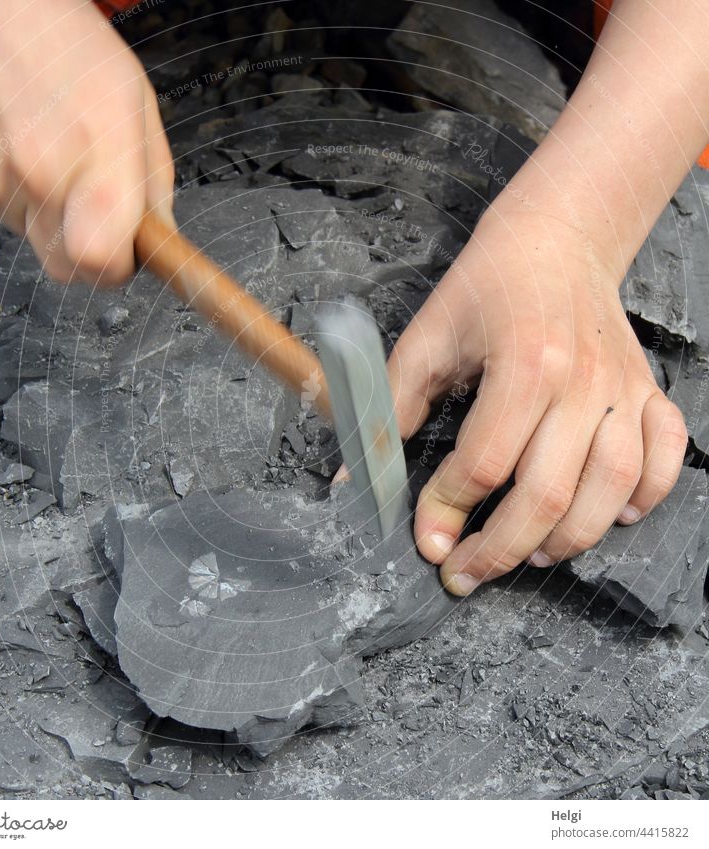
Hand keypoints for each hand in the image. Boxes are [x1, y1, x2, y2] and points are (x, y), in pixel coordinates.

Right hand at [0, 0, 173, 283]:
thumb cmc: (64, 45)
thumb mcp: (135, 101)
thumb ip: (153, 184)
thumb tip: (156, 244)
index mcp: (97, 145)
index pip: (102, 260)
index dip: (116, 268)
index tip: (123, 253)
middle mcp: (36, 164)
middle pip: (65, 266)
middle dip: (81, 242)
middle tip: (83, 192)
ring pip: (29, 240)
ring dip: (41, 212)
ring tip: (38, 149)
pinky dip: (4, 193)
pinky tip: (4, 144)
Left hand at [390, 206, 686, 595]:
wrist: (555, 239)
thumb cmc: (485, 288)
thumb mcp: (425, 339)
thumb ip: (388, 410)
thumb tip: (357, 479)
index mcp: (523, 364)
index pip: (484, 464)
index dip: (447, 511)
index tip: (426, 538)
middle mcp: (582, 382)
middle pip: (547, 494)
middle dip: (500, 550)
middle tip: (466, 571)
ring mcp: (623, 388)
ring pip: (611, 489)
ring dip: (571, 539)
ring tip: (532, 555)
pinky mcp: (648, 389)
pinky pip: (665, 457)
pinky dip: (644, 497)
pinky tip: (612, 517)